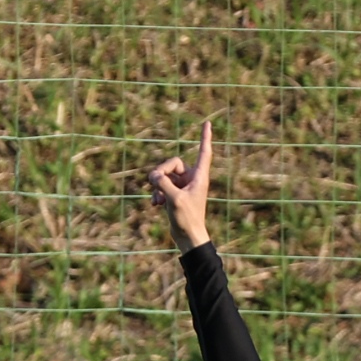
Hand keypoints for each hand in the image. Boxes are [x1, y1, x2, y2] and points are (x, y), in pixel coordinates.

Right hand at [147, 120, 212, 250]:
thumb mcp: (174, 199)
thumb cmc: (187, 219)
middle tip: (155, 185)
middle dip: (161, 173)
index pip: (203, 152)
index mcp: (199, 177)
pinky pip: (161, 186)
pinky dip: (157, 193)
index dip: (205, 137)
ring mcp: (182, 186)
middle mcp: (191, 179)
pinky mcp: (174, 194)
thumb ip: (162, 184)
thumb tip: (153, 176)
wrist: (188, 238)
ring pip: (164, 175)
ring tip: (157, 199)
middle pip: (172, 164)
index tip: (207, 123)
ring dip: (157, 186)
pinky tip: (156, 205)